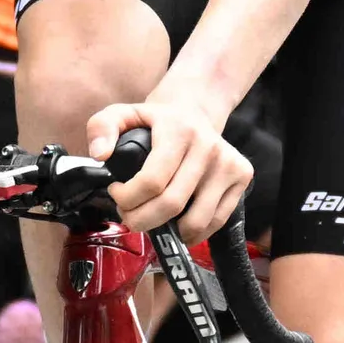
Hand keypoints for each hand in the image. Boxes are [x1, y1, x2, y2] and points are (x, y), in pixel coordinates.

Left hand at [93, 92, 251, 246]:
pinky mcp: (242, 176)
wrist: (194, 110)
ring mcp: (228, 163)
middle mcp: (208, 146)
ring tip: (154, 218)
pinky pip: (216, 221)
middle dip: (142, 220)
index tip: (118, 194)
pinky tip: (178, 222)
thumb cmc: (156, 122)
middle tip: (131, 215)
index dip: (128, 198)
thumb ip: (101, 128)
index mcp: (179, 131)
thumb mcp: (122, 114)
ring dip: (169, 231)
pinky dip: (193, 232)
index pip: (152, 181)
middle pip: (172, 205)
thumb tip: (101, 154)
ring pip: (196, 220)